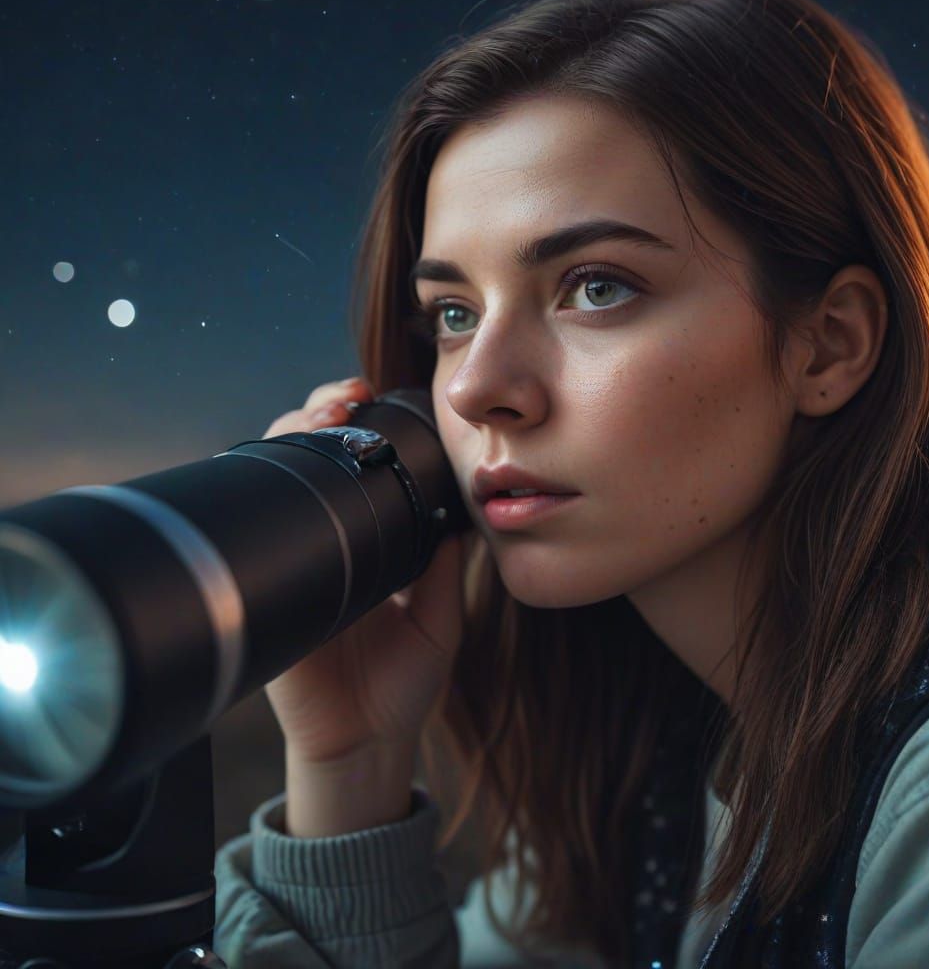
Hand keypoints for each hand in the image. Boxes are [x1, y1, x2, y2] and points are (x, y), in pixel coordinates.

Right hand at [260, 377, 475, 763]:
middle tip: (344, 399)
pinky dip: (266, 492)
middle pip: (308, 459)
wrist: (364, 742)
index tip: (370, 399)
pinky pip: (258, 533)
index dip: (353, 428)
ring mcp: (291, 560)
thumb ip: (444, 570)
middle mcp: (323, 543)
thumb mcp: (438, 620)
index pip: (350, 470)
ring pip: (278, 479)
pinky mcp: (268, 589)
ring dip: (292, 436)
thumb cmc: (402, 685)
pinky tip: (287, 464)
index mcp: (362, 544)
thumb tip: (459, 517)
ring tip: (320, 415)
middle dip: (318, 414)